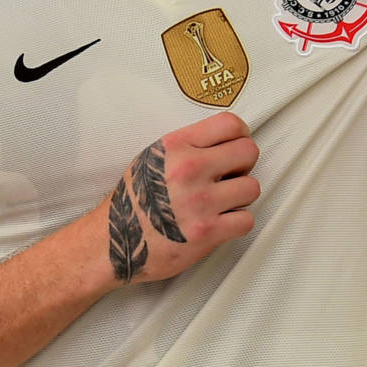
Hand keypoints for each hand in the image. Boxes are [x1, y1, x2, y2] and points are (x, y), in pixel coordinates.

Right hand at [105, 112, 259, 283]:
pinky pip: (246, 220)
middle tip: (229, 176)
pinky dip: (236, 223)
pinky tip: (219, 222)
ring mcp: (200, 200)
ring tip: (221, 202)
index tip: (235, 146)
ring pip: (252, 187)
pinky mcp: (207, 232)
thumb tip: (222, 142)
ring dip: (240, 197)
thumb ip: (186, 146)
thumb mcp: (152, 157)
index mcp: (175, 146)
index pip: (230, 123)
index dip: (240, 135)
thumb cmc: (132, 202)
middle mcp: (189, 168)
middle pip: (249, 152)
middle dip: (243, 165)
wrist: (114, 242)